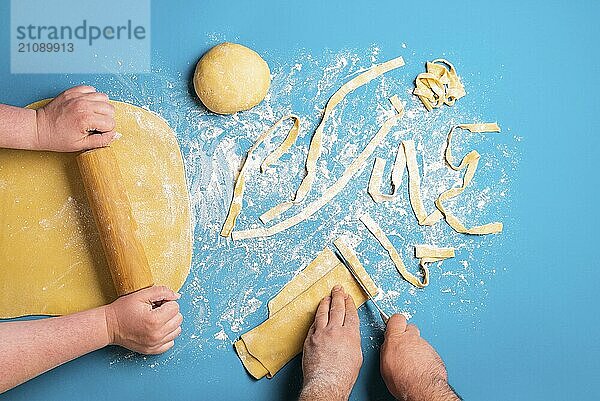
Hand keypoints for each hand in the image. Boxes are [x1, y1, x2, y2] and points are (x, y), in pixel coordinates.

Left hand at [35, 85, 116, 151]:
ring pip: (104, 97)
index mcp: (86, 119)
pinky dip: (92, 97)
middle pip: (110, 109)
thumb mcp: (81, 145)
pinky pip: (91, 89)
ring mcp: (77, 96)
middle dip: (106, 118)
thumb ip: (101, 141)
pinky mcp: (72, 91)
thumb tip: (115, 135)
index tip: (97, 132)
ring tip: (92, 114)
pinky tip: (86, 105)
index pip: (111, 123)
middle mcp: (83, 105)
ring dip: (101, 107)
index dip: (106, 130)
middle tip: (95, 124)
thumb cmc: (57, 138)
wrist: (39, 128)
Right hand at [104, 286, 182, 354]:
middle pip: (178, 319)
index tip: (156, 304)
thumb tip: (177, 296)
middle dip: (169, 312)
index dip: (166, 302)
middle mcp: (157, 334)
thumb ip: (162, 291)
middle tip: (155, 311)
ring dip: (170, 323)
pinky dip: (167, 335)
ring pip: (177, 330)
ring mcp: (155, 344)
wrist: (109, 326)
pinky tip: (156, 329)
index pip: (176, 307)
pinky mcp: (153, 350)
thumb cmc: (123, 310)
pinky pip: (171, 342)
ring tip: (156, 320)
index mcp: (155, 320)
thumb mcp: (141, 295)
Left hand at [299, 286, 362, 400]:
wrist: (327, 383)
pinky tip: (318, 314)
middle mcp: (335, 330)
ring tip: (327, 297)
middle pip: (337, 308)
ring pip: (323, 312)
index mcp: (350, 334)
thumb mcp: (357, 356)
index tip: (348, 298)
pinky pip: (314, 324)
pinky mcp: (310, 338)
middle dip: (338, 296)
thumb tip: (348, 334)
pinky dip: (317, 317)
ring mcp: (321, 333)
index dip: (349, 303)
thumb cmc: (343, 376)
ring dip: (325, 302)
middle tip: (338, 289)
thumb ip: (352, 340)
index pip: (350, 313)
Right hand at [380, 314, 459, 400]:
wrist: (423, 389)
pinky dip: (425, 358)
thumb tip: (388, 347)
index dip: (395, 322)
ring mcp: (425, 345)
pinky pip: (428, 352)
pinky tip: (421, 368)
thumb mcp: (385, 366)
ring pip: (420, 341)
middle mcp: (411, 339)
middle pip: (410, 328)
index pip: (396, 319)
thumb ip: (387, 350)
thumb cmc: (403, 381)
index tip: (393, 326)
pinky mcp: (435, 354)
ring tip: (413, 363)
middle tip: (403, 346)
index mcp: (396, 339)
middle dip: (407, 335)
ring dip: (416, 349)